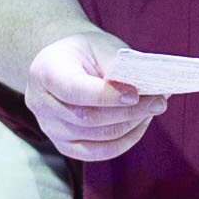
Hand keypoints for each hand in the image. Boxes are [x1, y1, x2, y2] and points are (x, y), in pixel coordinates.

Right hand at [24, 32, 161, 162]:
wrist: (67, 63)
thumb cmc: (87, 52)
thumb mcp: (100, 46)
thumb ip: (118, 67)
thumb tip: (147, 89)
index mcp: (44, 71)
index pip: (74, 90)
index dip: (106, 95)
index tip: (136, 93)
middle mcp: (40, 103)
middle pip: (87, 117)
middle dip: (128, 112)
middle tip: (159, 101)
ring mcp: (49, 128)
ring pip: (96, 137)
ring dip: (130, 125)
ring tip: (152, 109)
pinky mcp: (64, 145)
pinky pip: (97, 153)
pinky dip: (124, 141)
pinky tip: (140, 124)